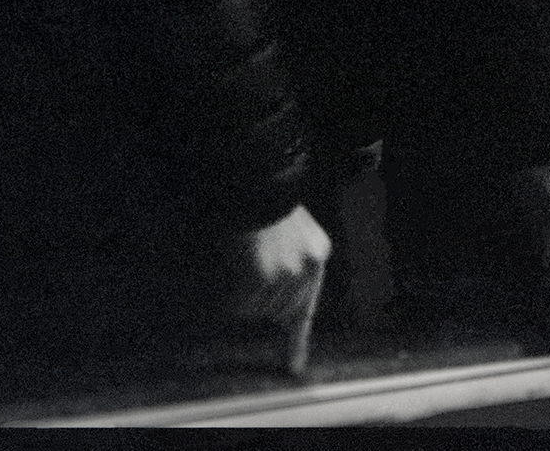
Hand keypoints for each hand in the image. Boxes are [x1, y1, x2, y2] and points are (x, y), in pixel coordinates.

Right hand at [221, 202, 330, 374]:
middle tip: (251, 271)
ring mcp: (285, 274)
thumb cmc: (263, 200)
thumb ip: (292, 262)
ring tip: (242, 258)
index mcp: (318, 253)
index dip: (296, 340)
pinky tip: (232, 267)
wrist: (253, 179)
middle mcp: (307, 268)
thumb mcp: (291, 230)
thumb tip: (283, 311)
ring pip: (260, 308)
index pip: (308, 305)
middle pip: (281, 310)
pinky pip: (241, 303)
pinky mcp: (261, 276)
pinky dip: (231, 295)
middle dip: (264, 301)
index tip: (292, 370)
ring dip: (247, 294)